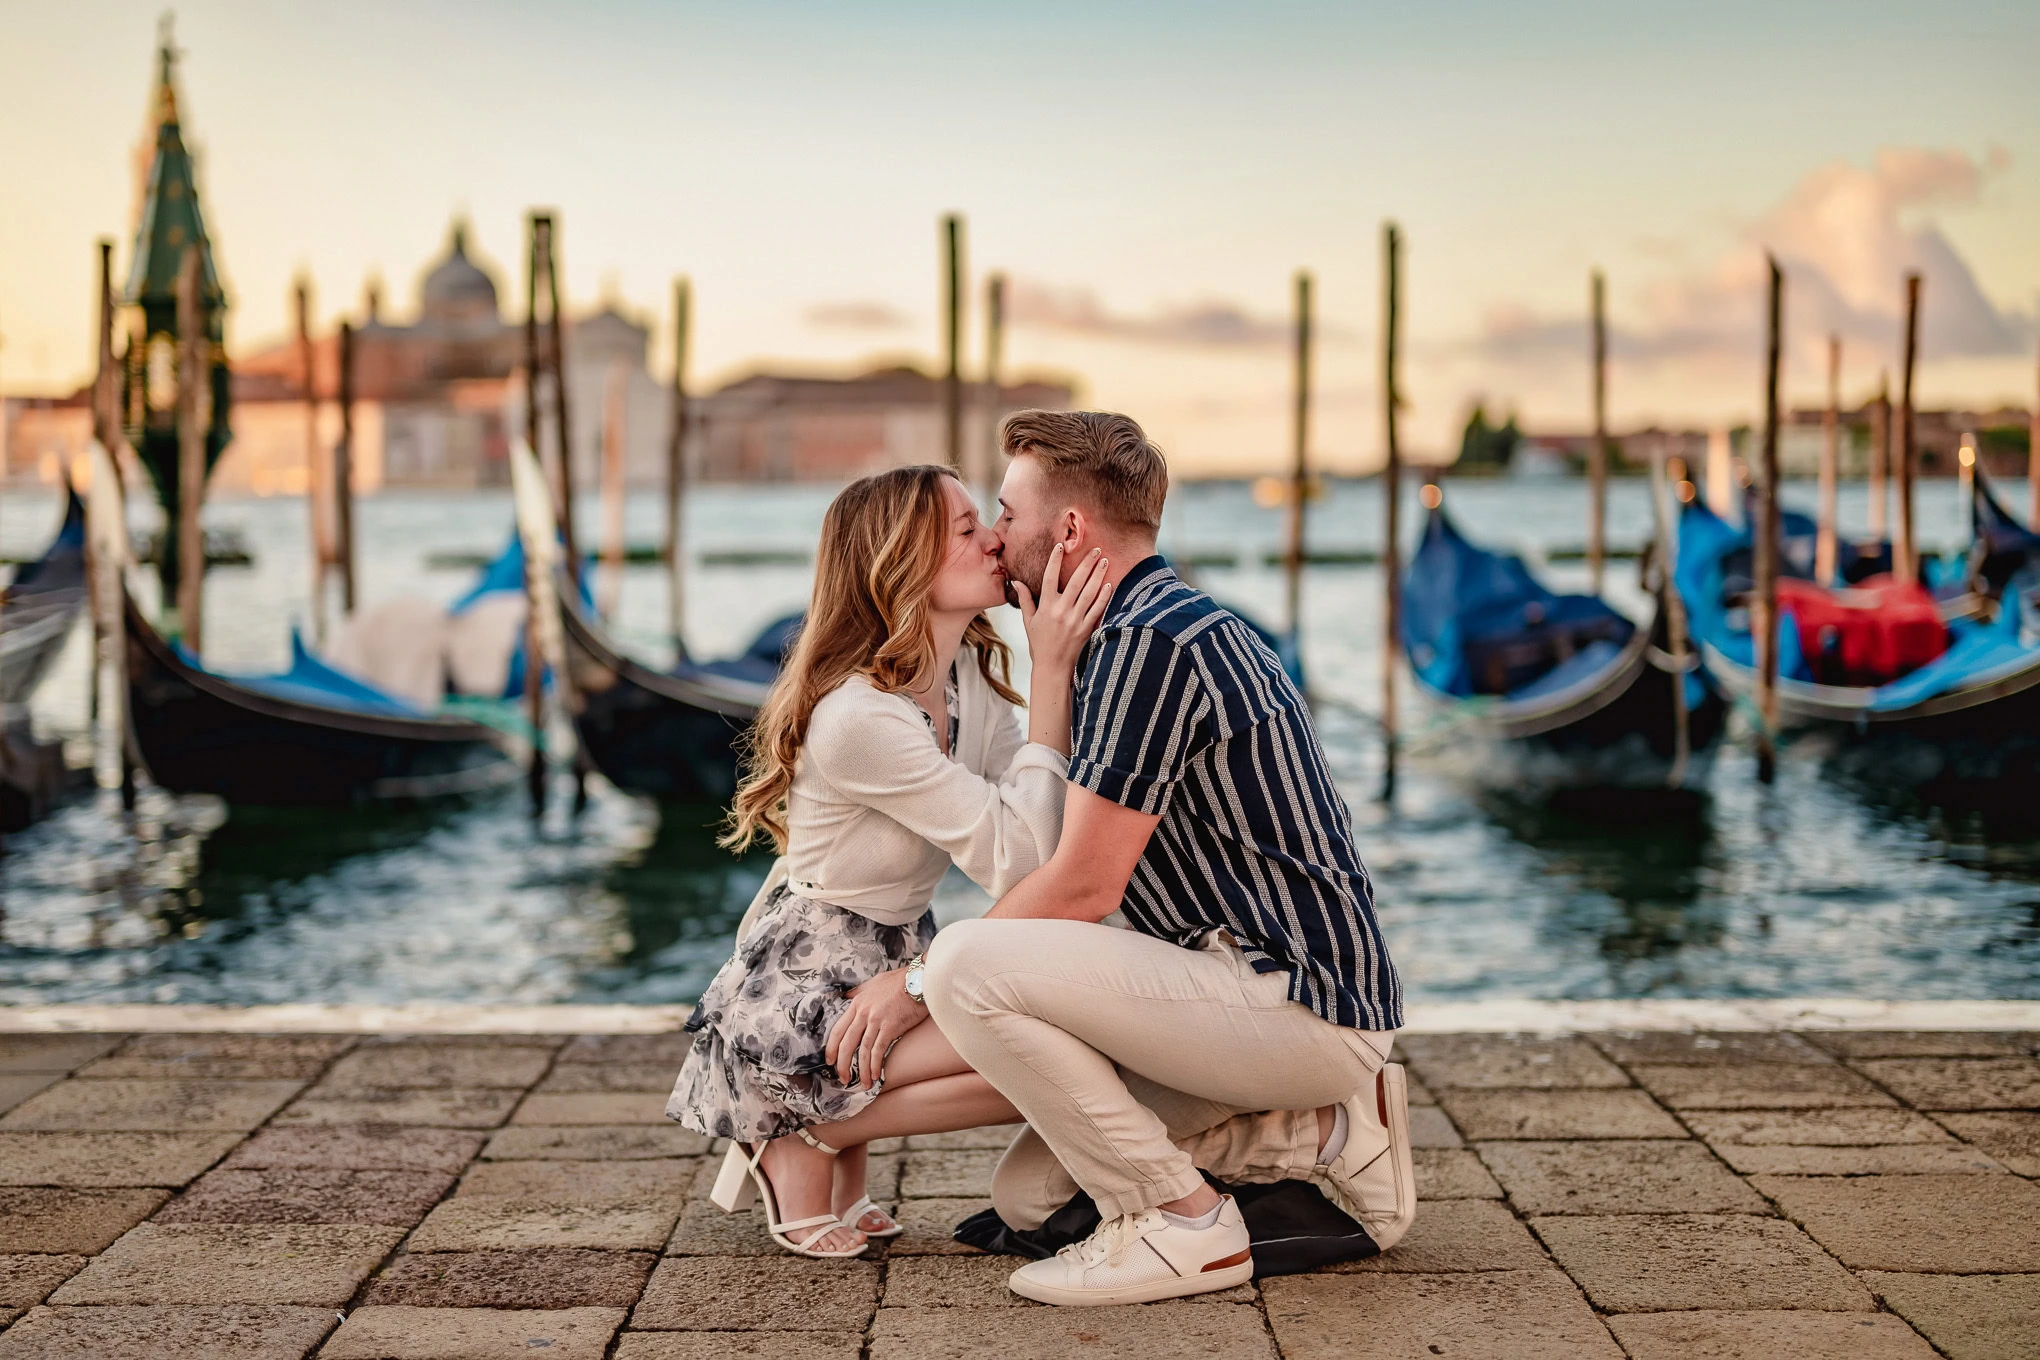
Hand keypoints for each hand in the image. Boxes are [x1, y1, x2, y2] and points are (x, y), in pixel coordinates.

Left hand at [823, 967, 930, 1089]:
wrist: (918, 979)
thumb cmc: (900, 980)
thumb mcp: (874, 982)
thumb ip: (859, 991)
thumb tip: (847, 995)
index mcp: (857, 1003)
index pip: (838, 1029)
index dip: (832, 1048)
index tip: (831, 1061)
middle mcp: (863, 1013)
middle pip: (847, 1043)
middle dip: (843, 1064)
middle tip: (842, 1078)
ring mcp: (876, 1020)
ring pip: (863, 1050)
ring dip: (862, 1070)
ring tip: (863, 1084)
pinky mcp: (891, 1026)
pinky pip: (879, 1050)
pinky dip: (875, 1065)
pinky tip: (876, 1076)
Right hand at [1012, 545, 1113, 679]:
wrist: (1052, 667)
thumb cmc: (1039, 644)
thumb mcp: (1028, 621)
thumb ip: (1025, 600)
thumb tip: (1016, 581)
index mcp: (1046, 607)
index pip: (1049, 577)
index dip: (1055, 560)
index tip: (1061, 545)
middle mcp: (1061, 611)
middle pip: (1076, 581)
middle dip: (1086, 563)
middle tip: (1095, 549)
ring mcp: (1075, 620)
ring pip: (1090, 592)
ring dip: (1098, 575)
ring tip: (1104, 561)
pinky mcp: (1086, 629)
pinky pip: (1097, 609)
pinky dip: (1104, 596)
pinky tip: (1109, 584)